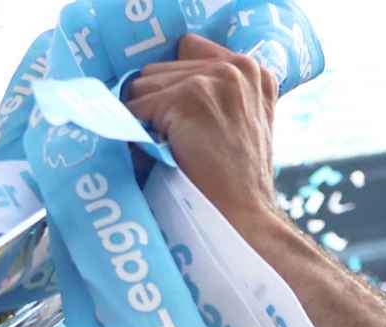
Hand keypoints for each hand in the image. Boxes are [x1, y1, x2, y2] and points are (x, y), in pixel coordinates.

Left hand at [125, 34, 280, 226]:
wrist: (243, 215)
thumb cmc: (237, 182)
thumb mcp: (244, 124)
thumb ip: (220, 95)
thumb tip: (159, 83)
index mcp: (252, 70)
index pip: (187, 53)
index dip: (172, 87)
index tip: (174, 118)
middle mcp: (236, 66)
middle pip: (159, 70)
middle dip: (154, 104)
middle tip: (168, 142)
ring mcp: (212, 79)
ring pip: (142, 86)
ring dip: (143, 119)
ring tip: (164, 149)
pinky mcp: (188, 97)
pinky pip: (135, 108)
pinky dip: (133, 133)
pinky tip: (154, 154)